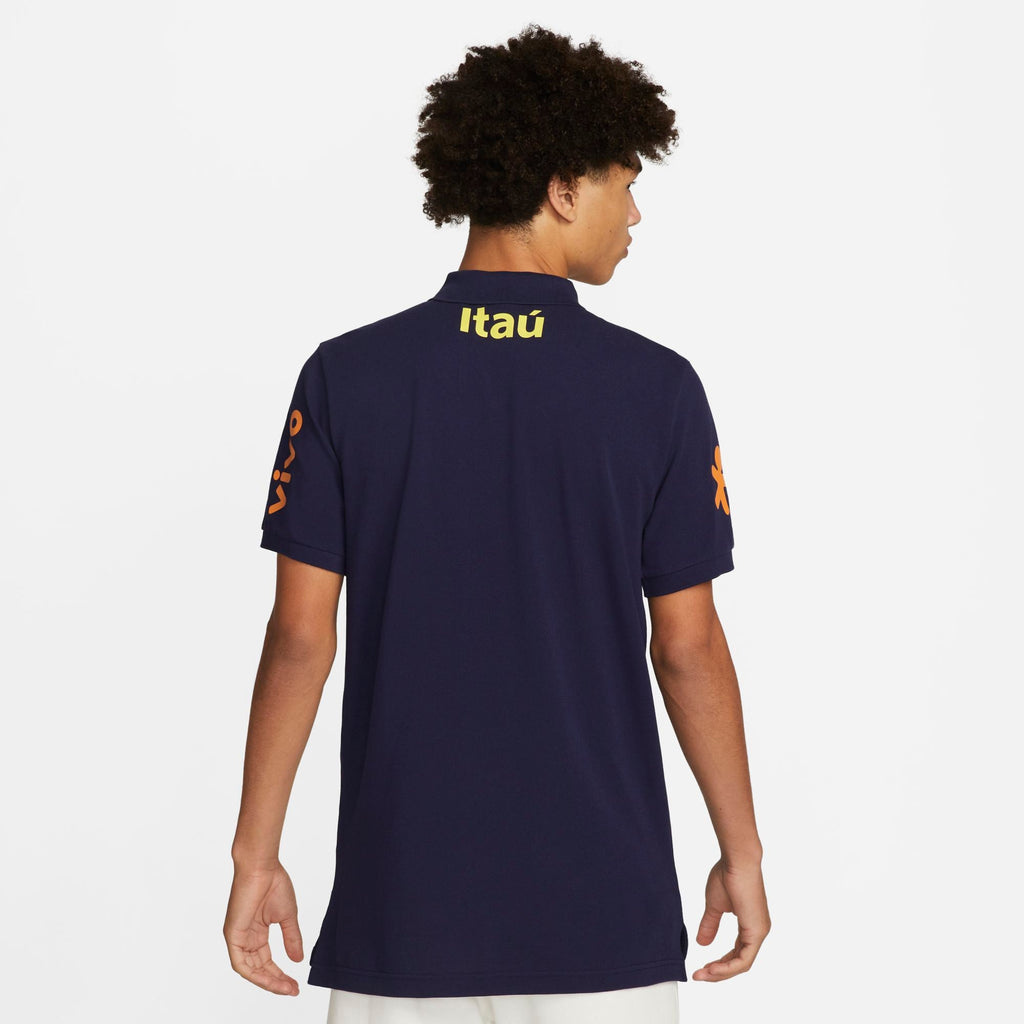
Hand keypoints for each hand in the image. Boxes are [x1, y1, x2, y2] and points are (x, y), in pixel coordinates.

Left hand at [224, 859, 303, 994]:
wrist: (262, 866)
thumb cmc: (273, 883)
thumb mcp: (287, 916)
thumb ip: (291, 938)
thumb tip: (298, 960)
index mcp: (257, 932)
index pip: (267, 961)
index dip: (280, 975)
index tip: (295, 984)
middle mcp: (246, 937)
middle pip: (259, 969)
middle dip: (276, 981)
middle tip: (292, 990)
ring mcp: (238, 937)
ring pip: (250, 970)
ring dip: (267, 981)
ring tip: (285, 987)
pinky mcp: (232, 934)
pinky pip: (240, 963)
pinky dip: (254, 974)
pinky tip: (268, 979)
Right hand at [690, 856, 769, 980]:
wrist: (736, 861)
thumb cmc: (727, 875)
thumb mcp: (715, 905)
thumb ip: (710, 924)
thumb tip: (702, 943)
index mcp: (750, 926)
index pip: (736, 954)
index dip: (719, 963)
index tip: (701, 968)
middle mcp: (757, 931)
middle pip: (739, 963)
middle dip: (718, 972)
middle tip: (699, 976)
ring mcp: (759, 932)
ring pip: (741, 964)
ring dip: (721, 972)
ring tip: (703, 974)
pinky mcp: (756, 931)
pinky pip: (744, 959)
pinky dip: (727, 967)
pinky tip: (713, 968)